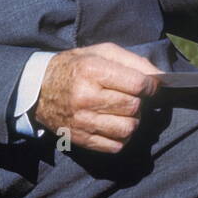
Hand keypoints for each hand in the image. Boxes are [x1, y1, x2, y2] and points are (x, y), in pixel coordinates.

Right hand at [33, 43, 160, 152]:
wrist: (39, 89)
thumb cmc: (75, 66)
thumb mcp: (101, 52)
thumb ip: (132, 61)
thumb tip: (158, 76)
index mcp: (92, 71)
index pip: (137, 84)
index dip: (151, 85)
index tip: (151, 85)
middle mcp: (86, 97)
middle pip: (134, 107)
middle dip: (140, 101)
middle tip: (133, 96)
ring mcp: (83, 121)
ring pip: (128, 129)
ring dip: (133, 120)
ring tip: (124, 111)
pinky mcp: (81, 139)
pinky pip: (116, 146)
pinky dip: (122, 137)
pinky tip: (115, 123)